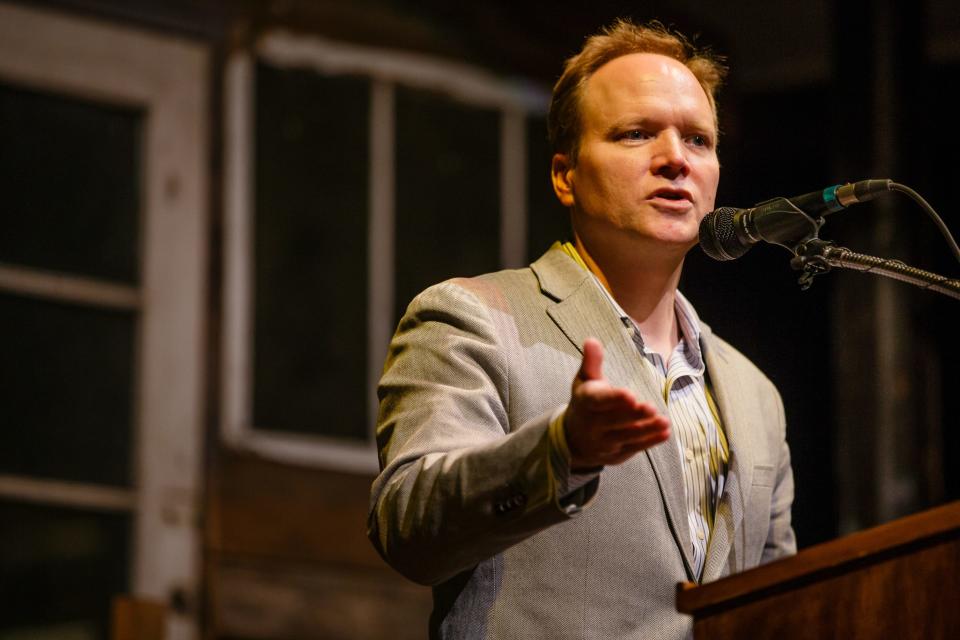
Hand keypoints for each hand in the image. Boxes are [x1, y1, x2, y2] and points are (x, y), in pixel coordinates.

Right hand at [564, 338, 669, 469]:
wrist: (574, 439)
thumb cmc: (585, 402)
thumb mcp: (584, 381)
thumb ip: (591, 362)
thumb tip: (592, 340)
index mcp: (586, 403)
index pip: (598, 401)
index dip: (614, 399)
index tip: (630, 394)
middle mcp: (593, 425)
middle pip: (614, 421)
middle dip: (633, 415)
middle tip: (651, 408)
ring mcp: (605, 441)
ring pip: (627, 436)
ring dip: (646, 430)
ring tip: (664, 421)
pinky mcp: (617, 453)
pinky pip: (635, 447)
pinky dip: (650, 442)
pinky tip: (665, 433)